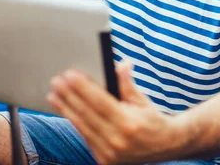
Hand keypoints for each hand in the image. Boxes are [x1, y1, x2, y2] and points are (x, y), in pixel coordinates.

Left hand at [47, 61, 182, 164]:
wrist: (165, 146)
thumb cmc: (153, 120)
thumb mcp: (143, 100)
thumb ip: (127, 83)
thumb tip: (122, 64)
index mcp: (129, 122)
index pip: (100, 102)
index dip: (83, 88)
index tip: (70, 75)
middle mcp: (118, 140)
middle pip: (87, 114)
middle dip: (69, 96)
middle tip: (56, 81)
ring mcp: (110, 153)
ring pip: (82, 127)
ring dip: (65, 109)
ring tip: (53, 95)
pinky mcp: (104, 160)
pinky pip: (85, 137)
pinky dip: (75, 122)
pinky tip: (66, 110)